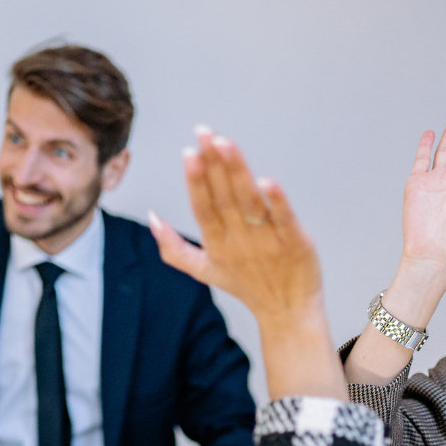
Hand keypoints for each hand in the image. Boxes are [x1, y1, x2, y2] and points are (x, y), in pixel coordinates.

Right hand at [149, 127, 344, 399]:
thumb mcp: (205, 270)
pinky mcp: (295, 242)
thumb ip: (174, 248)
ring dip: (237, 172)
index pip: (203, 208)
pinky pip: (284, 219)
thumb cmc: (247, 286)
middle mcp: (240, 241)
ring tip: (225, 144)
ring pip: (249, 202)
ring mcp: (267, 241)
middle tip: (204, 133)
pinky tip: (266, 181)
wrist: (287, 313)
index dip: (196, 181)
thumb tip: (151, 218)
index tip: (189, 153)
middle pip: (224, 198)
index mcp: (217, 245)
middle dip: (213, 165)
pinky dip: (276, 202)